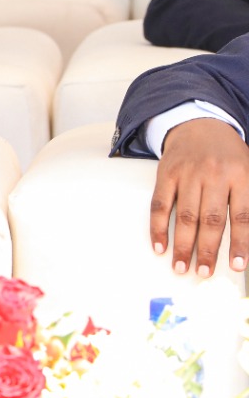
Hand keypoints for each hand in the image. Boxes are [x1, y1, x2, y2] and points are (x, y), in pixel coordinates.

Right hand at [152, 118, 248, 277]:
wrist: (200, 125)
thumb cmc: (229, 156)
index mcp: (241, 176)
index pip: (242, 216)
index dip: (240, 243)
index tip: (237, 266)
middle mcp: (214, 175)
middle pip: (210, 219)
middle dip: (207, 249)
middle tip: (203, 272)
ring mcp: (188, 174)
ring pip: (185, 216)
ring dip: (182, 244)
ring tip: (181, 266)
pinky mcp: (166, 174)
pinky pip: (160, 205)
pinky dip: (157, 227)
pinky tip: (160, 246)